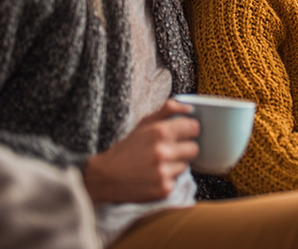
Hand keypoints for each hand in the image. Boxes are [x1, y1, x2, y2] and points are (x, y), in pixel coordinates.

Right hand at [82, 99, 199, 205]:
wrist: (104, 177)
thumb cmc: (125, 148)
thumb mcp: (143, 123)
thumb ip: (168, 110)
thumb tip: (190, 107)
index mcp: (159, 132)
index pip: (194, 127)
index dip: (189, 130)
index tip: (182, 133)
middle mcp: (162, 152)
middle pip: (194, 148)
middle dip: (184, 149)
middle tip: (169, 150)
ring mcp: (163, 172)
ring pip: (186, 165)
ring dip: (175, 165)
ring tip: (157, 164)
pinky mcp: (164, 189)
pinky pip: (177, 181)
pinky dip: (168, 179)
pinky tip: (153, 177)